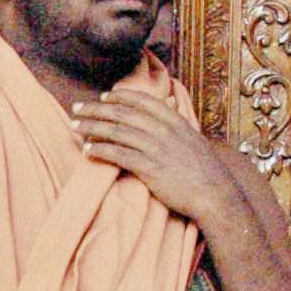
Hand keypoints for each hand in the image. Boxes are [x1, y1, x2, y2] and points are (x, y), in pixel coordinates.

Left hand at [73, 86, 239, 227]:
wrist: (215, 194)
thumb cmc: (204, 171)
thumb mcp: (193, 140)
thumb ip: (175, 127)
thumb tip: (163, 116)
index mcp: (175, 121)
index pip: (142, 101)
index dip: (119, 96)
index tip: (102, 96)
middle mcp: (164, 131)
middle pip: (123, 113)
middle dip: (96, 108)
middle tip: (77, 107)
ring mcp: (156, 149)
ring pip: (116, 131)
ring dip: (91, 127)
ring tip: (74, 126)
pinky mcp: (150, 168)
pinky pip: (119, 155)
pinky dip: (101, 150)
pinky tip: (88, 150)